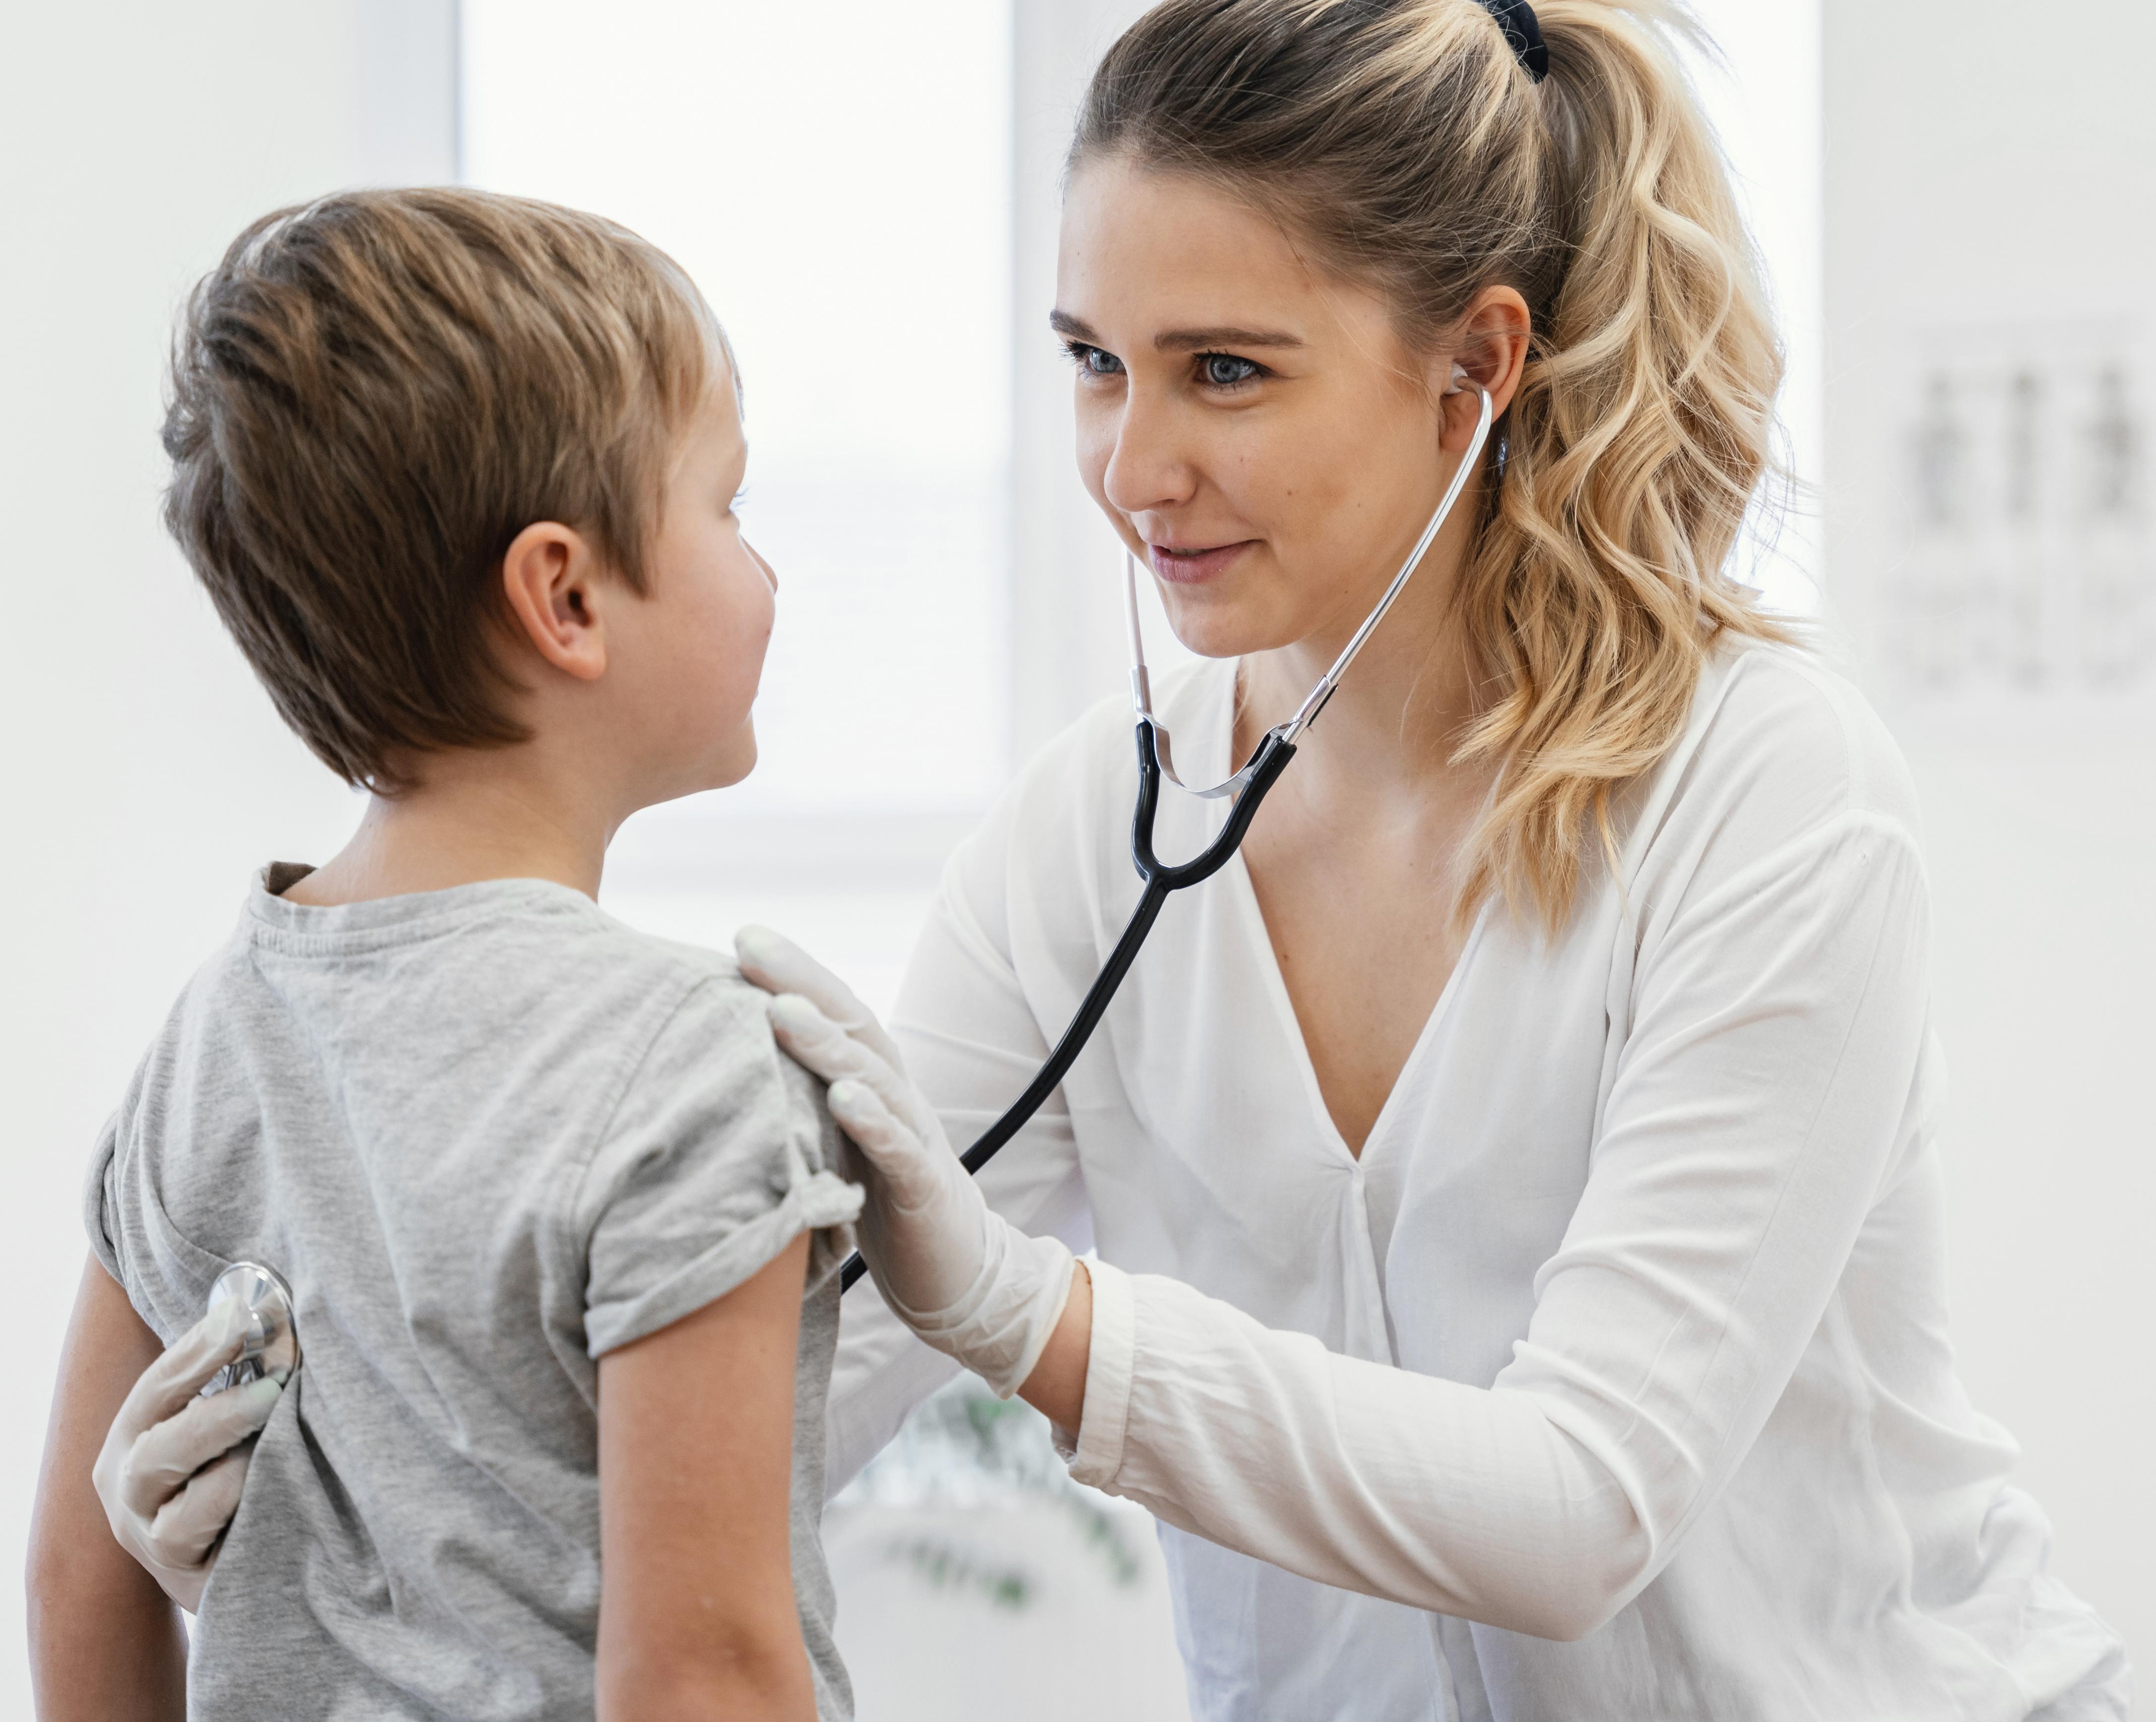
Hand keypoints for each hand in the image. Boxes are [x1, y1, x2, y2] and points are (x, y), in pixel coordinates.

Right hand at [91, 1298, 285, 1611]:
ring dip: (232, 1476)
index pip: (155, 1390)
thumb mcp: (214, 1423)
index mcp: (131, 1441)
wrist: (227, 1562)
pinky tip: (278, 1491)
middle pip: (155, 1453)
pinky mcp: (192, 1585)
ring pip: (177, 1520)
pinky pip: (211, 1558)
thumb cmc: (228, 1468)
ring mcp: (156, 1546)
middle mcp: (129, 1495)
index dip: (197, 1351)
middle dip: (216, 1416)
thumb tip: (275, 1313)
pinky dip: (240, 1520)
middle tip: (275, 1386)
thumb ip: (231, 1377)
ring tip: (278, 1442)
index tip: (242, 1317)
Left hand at [736, 925, 1074, 1397]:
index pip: (834, 1013)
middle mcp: (896, 1097)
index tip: (740, 936)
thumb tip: (727, 1065)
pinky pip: (899, 1149)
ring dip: (826, 1045)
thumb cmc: (883, 1205)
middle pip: (852, 1027)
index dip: (793, 972)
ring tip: (781, 1012)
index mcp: (873, 1083)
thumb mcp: (834, 1143)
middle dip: (801, 982)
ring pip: (872, 1079)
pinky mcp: (924, 1190)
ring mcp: (914, 1139)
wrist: (958, 1276)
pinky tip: (842, 1098)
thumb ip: (800, 1103)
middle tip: (750, 945)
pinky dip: (872, 1121)